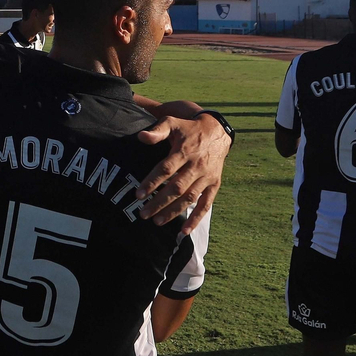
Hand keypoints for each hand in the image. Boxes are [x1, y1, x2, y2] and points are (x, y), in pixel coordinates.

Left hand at [134, 113, 229, 231]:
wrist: (217, 131)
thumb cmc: (188, 129)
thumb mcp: (173, 123)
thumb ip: (157, 131)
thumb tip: (141, 137)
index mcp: (184, 151)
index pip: (166, 169)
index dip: (152, 182)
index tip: (138, 195)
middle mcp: (196, 165)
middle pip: (176, 188)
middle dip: (158, 202)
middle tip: (143, 213)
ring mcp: (207, 176)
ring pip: (189, 198)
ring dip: (173, 212)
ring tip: (156, 222)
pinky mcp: (214, 184)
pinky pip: (206, 204)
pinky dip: (196, 219)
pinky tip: (185, 231)